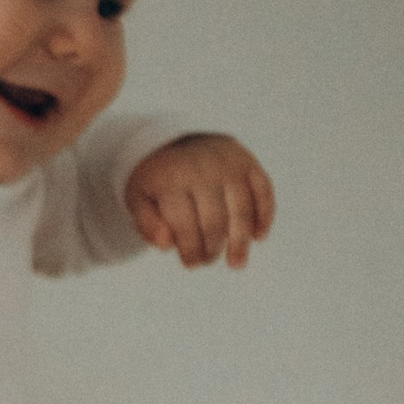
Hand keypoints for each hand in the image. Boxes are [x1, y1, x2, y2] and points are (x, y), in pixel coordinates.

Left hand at [123, 131, 275, 269]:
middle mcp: (202, 168)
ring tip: (236, 263)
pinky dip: (264, 215)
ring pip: (241, 209)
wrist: (179, 140)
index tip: (191, 263)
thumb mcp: (139, 198)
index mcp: (171, 178)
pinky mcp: (248, 162)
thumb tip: (167, 245)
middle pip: (214, 221)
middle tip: (207, 261)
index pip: (185, 225)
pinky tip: (259, 237)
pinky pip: (263, 190)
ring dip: (240, 241)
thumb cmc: (159, 180)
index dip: (190, 250)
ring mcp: (228, 164)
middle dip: (212, 249)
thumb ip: (147, 224)